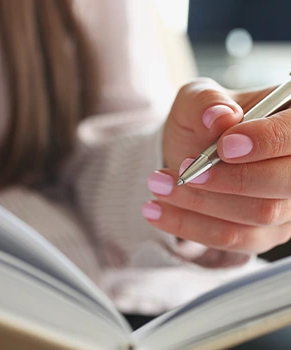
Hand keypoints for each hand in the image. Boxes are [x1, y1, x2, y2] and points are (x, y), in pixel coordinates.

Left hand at [143, 78, 290, 255]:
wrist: (186, 154)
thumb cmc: (197, 124)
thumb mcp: (193, 100)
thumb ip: (206, 101)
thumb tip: (220, 116)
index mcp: (287, 123)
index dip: (267, 141)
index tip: (223, 147)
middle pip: (285, 182)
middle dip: (229, 179)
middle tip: (184, 170)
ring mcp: (286, 205)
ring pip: (258, 215)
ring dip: (201, 203)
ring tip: (158, 185)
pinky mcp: (264, 232)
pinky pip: (234, 239)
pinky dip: (192, 227)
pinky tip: (157, 212)